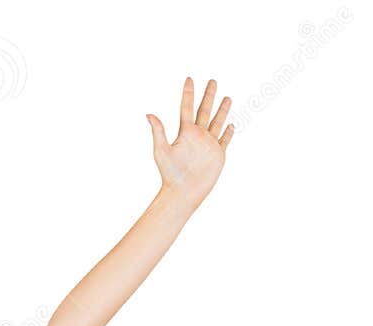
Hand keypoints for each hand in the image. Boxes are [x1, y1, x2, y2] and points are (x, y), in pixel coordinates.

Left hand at [147, 76, 233, 210]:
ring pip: (217, 122)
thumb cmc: (170, 174)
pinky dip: (228, 133)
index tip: (189, 78)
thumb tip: (148, 114)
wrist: (183, 192)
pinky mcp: (218, 155)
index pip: (187, 107)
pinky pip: (224, 140)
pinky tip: (231, 125)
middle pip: (205, 110)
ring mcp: (209, 145)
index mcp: (185, 132)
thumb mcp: (162, 150)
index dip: (188, 93)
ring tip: (227, 98)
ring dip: (222, 110)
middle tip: (213, 81)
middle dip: (209, 96)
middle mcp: (198, 136)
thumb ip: (158, 131)